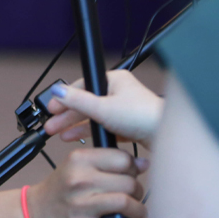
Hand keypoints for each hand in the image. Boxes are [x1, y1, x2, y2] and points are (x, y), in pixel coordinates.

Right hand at [28, 148, 147, 217]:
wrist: (37, 210)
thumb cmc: (62, 187)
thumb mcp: (77, 165)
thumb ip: (108, 161)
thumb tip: (144, 163)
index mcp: (78, 159)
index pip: (123, 158)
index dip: (133, 167)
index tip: (131, 174)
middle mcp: (79, 180)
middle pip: (128, 182)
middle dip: (137, 190)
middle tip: (134, 196)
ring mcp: (81, 205)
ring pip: (126, 203)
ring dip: (138, 211)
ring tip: (137, 212)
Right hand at [43, 70, 163, 149]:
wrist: (167, 136)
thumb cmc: (141, 117)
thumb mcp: (102, 108)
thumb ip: (77, 100)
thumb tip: (57, 90)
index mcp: (114, 80)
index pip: (81, 86)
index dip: (65, 98)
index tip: (51, 108)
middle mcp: (119, 92)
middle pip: (86, 102)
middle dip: (67, 114)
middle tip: (52, 125)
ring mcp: (123, 108)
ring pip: (94, 115)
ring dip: (76, 124)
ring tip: (60, 134)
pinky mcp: (127, 124)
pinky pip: (103, 126)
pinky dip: (90, 131)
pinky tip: (78, 137)